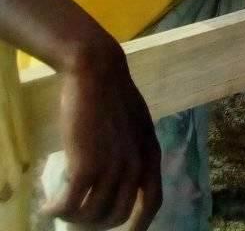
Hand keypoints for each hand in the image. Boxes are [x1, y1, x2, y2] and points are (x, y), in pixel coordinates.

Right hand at [45, 44, 160, 229]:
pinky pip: (71, 205)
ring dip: (74, 218)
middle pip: (118, 215)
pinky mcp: (86, 165)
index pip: (153, 202)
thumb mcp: (135, 125)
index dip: (139, 224)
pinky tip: (48, 206)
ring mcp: (112, 167)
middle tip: (79, 217)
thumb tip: (123, 175)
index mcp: (151, 155)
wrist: (97, 72)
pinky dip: (57, 210)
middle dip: (97, 223)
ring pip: (92, 215)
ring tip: (61, 208)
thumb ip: (133, 150)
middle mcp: (136, 165)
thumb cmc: (112, 95)